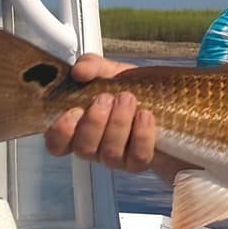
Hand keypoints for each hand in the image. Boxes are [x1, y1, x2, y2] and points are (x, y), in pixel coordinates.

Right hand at [44, 54, 155, 172]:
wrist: (170, 99)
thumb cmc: (134, 88)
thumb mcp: (111, 71)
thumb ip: (92, 67)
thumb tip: (79, 71)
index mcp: (80, 126)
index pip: (57, 142)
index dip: (61, 132)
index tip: (73, 111)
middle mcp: (95, 145)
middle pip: (83, 148)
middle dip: (94, 122)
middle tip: (106, 98)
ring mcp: (117, 157)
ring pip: (110, 153)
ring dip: (118, 123)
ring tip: (128, 99)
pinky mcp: (140, 161)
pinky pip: (137, 156)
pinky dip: (142, 134)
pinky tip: (145, 115)